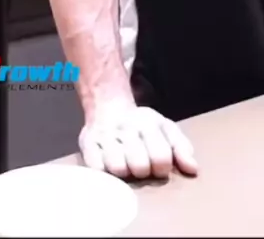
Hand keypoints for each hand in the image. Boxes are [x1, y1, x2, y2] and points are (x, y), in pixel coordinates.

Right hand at [79, 103, 197, 179]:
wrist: (107, 106)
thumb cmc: (140, 125)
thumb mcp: (164, 128)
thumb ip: (181, 148)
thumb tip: (192, 169)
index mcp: (147, 123)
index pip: (161, 158)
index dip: (162, 168)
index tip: (158, 165)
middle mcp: (125, 128)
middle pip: (139, 166)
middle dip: (142, 170)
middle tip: (139, 164)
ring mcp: (105, 135)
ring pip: (118, 169)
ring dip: (123, 172)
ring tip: (124, 164)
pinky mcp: (87, 144)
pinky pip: (96, 169)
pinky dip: (103, 173)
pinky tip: (107, 166)